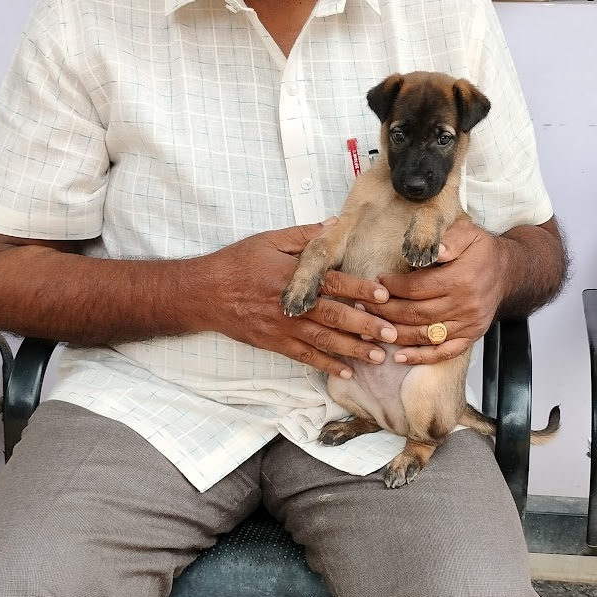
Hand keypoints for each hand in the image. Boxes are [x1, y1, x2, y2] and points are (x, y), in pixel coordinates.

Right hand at [200, 224, 396, 379]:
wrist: (204, 293)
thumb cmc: (237, 263)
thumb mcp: (269, 241)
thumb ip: (304, 236)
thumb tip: (333, 225)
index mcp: (295, 278)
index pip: (335, 284)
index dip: (360, 291)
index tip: (384, 296)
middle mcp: (293, 306)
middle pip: (336, 317)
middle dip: (366, 327)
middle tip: (392, 334)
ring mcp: (284, 328)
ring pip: (325, 342)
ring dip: (353, 350)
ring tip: (378, 357)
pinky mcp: (275, 344)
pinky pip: (305, 357)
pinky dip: (326, 366)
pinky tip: (346, 372)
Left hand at [374, 218, 506, 364]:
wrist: (509, 272)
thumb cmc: (482, 251)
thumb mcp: (469, 234)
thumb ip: (449, 240)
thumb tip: (434, 249)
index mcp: (461, 278)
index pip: (417, 287)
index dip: (393, 287)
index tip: (377, 283)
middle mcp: (465, 304)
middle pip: (416, 313)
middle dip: (385, 311)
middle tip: (363, 306)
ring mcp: (468, 324)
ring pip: (425, 334)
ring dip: (395, 334)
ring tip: (371, 329)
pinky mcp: (471, 336)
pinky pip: (444, 352)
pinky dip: (421, 357)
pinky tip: (399, 357)